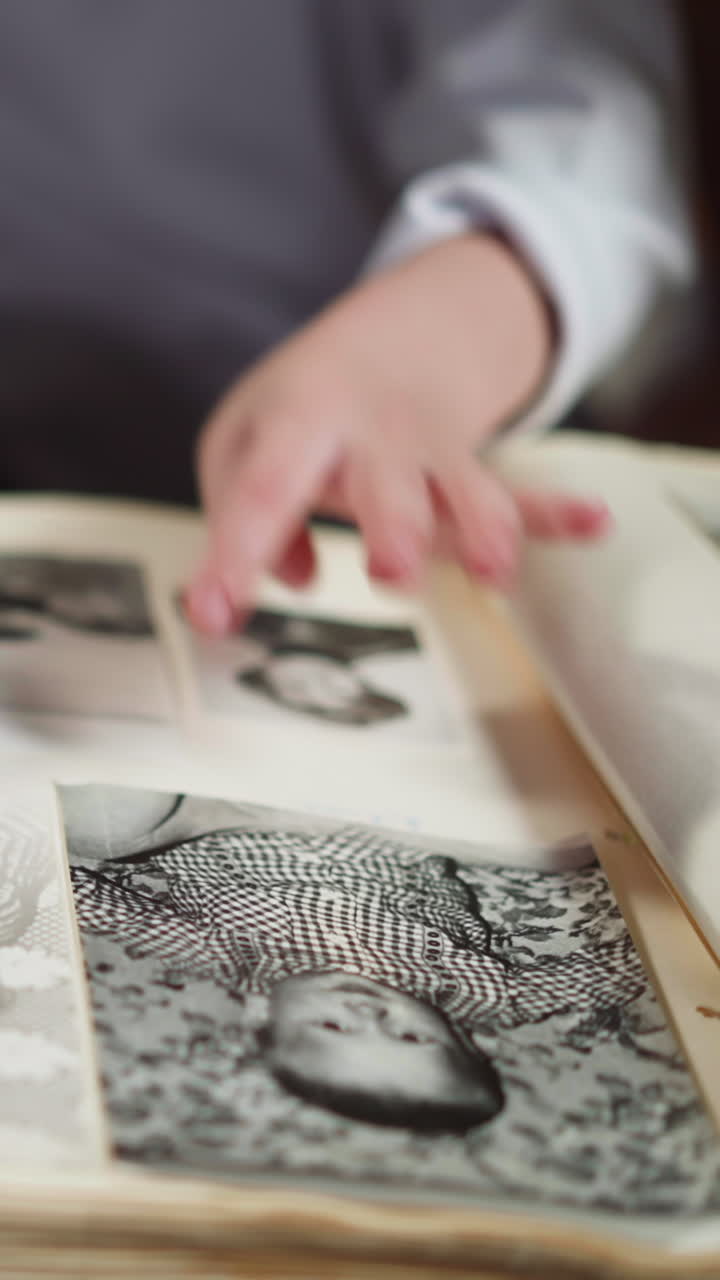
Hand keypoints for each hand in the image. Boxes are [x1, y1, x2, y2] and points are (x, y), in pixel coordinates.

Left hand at [184, 234, 608, 634]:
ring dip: (485, 529)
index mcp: (299, 418)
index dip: (236, 552)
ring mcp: (431, 451)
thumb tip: (291, 580)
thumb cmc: (302, 408)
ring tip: (496, 572)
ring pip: (464, 491)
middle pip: (385, 482)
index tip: (214, 615)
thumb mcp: (244, 443)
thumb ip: (242, 515)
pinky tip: (592, 522)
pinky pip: (518, 494)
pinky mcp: (472, 474)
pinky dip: (554, 513)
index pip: (263, 489)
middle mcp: (370, 432)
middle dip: (396, 528)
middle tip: (392, 576)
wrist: (394, 336)